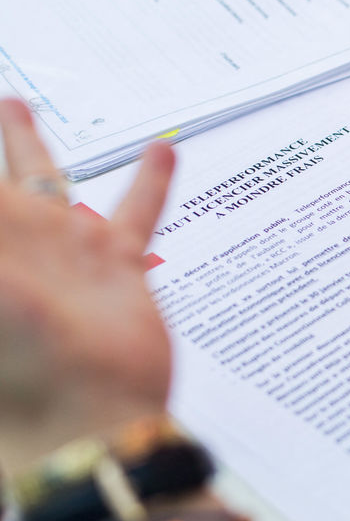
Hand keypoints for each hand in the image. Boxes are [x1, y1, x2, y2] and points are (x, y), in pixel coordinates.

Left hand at [0, 100, 175, 472]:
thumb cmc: (18, 362)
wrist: (88, 415)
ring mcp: (62, 251)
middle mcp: (12, 241)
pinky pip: (138, 209)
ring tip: (14, 105)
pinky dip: (152, 180)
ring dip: (27, 139)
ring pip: (45, 177)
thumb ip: (4, 227)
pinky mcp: (116, 267)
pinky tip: (162, 150)